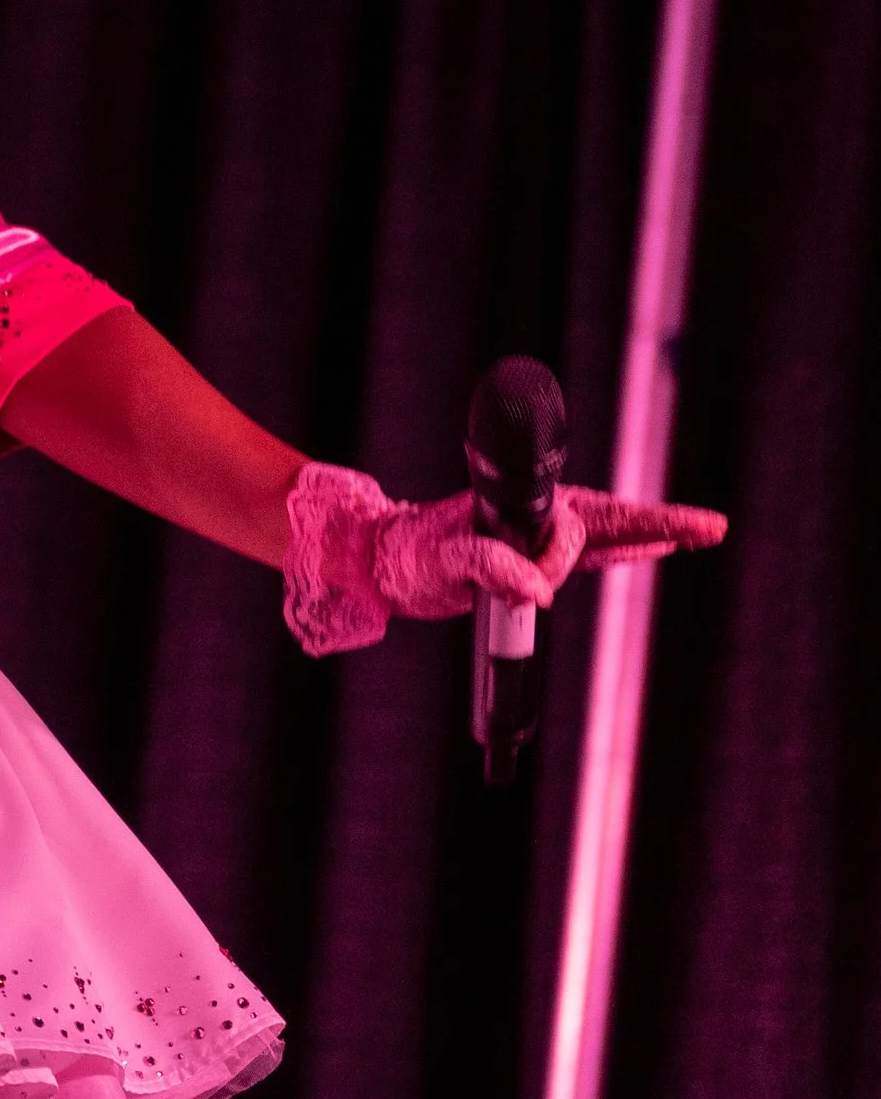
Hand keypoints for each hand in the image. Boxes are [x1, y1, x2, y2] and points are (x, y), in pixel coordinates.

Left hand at [283, 462, 727, 656]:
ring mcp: (537, 537)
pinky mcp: (532, 559)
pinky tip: (654, 549)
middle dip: (661, 522)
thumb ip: (490, 569)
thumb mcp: (446, 559)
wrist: (385, 563)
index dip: (622, 533)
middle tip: (712, 526)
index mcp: (522, 508)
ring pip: (607, 536)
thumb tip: (537, 591)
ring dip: (651, 535)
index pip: (584, 520)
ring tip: (698, 532)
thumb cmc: (410, 553)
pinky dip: (623, 553)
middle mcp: (537, 517)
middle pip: (612, 519)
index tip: (663, 539)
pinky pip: (588, 557)